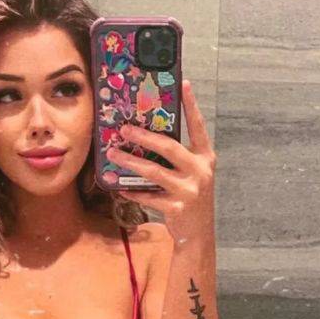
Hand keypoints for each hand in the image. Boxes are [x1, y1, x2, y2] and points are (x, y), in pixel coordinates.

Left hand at [106, 79, 216, 247]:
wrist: (198, 235)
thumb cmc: (191, 199)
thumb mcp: (192, 175)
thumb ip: (179, 157)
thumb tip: (148, 136)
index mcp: (206, 158)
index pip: (198, 127)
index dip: (192, 105)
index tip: (184, 83)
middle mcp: (200, 171)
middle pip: (168, 147)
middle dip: (143, 136)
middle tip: (124, 129)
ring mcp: (189, 191)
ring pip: (153, 172)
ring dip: (130, 162)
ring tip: (113, 153)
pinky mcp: (176, 208)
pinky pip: (147, 196)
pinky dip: (132, 191)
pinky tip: (119, 187)